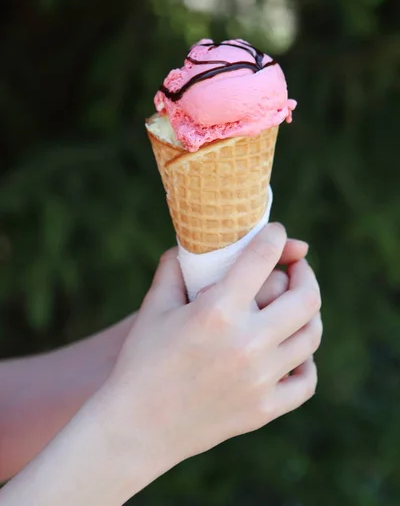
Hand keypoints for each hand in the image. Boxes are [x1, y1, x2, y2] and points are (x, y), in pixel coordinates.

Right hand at [104, 223, 321, 472]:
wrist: (136, 427)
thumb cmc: (141, 361)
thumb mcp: (154, 307)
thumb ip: (174, 267)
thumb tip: (191, 244)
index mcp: (217, 311)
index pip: (263, 258)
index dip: (275, 236)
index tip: (277, 233)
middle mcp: (247, 343)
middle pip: (306, 298)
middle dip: (306, 273)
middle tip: (297, 268)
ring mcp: (260, 380)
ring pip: (311, 336)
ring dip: (309, 313)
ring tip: (298, 306)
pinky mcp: (264, 409)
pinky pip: (306, 380)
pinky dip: (305, 361)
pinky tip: (292, 351)